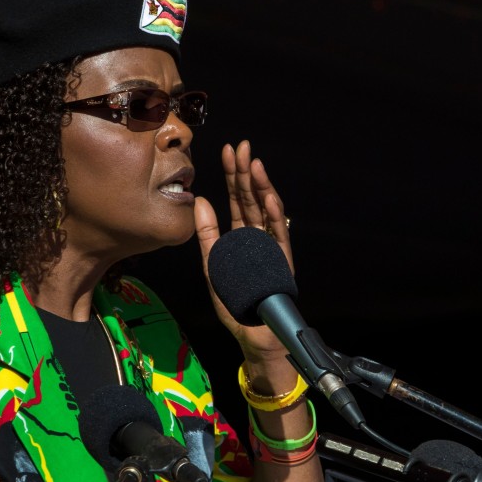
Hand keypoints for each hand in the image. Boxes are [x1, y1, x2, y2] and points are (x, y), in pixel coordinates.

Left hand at [195, 140, 292, 356]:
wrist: (254, 334)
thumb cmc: (235, 304)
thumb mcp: (213, 267)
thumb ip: (207, 236)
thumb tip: (200, 201)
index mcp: (241, 237)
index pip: (237, 200)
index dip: (233, 176)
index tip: (227, 151)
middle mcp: (258, 237)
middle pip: (252, 199)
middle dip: (246, 173)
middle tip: (241, 147)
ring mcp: (272, 247)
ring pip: (267, 210)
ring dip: (261, 186)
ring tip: (253, 164)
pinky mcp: (282, 260)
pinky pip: (278, 233)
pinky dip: (273, 214)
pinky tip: (266, 196)